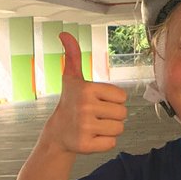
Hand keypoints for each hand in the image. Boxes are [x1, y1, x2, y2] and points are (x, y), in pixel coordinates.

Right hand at [46, 31, 128, 154]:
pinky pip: (112, 144)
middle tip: (95, 116)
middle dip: (113, 116)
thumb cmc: (71, 102)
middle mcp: (85, 107)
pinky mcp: (86, 145)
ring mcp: (85, 127)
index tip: (97, 102)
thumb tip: (64, 33)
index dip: (113, 101)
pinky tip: (91, 138)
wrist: (57, 132)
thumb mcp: (72, 78)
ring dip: (109, 129)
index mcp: (87, 89)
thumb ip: (73, 55)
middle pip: (123, 114)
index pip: (122, 97)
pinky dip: (104, 143)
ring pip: (119, 129)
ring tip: (94, 126)